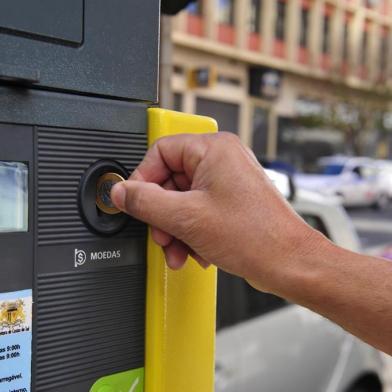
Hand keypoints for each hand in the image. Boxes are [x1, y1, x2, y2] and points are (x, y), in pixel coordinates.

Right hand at [111, 133, 320, 291]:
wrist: (289, 263)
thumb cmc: (256, 236)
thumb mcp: (186, 218)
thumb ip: (146, 202)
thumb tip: (122, 193)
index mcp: (213, 149)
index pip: (159, 152)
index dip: (142, 180)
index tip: (134, 202)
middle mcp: (222, 159)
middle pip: (170, 180)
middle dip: (162, 215)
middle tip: (161, 235)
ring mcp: (227, 181)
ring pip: (182, 200)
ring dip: (175, 229)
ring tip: (179, 250)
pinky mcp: (231, 201)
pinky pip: (198, 211)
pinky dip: (190, 232)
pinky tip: (195, 251)